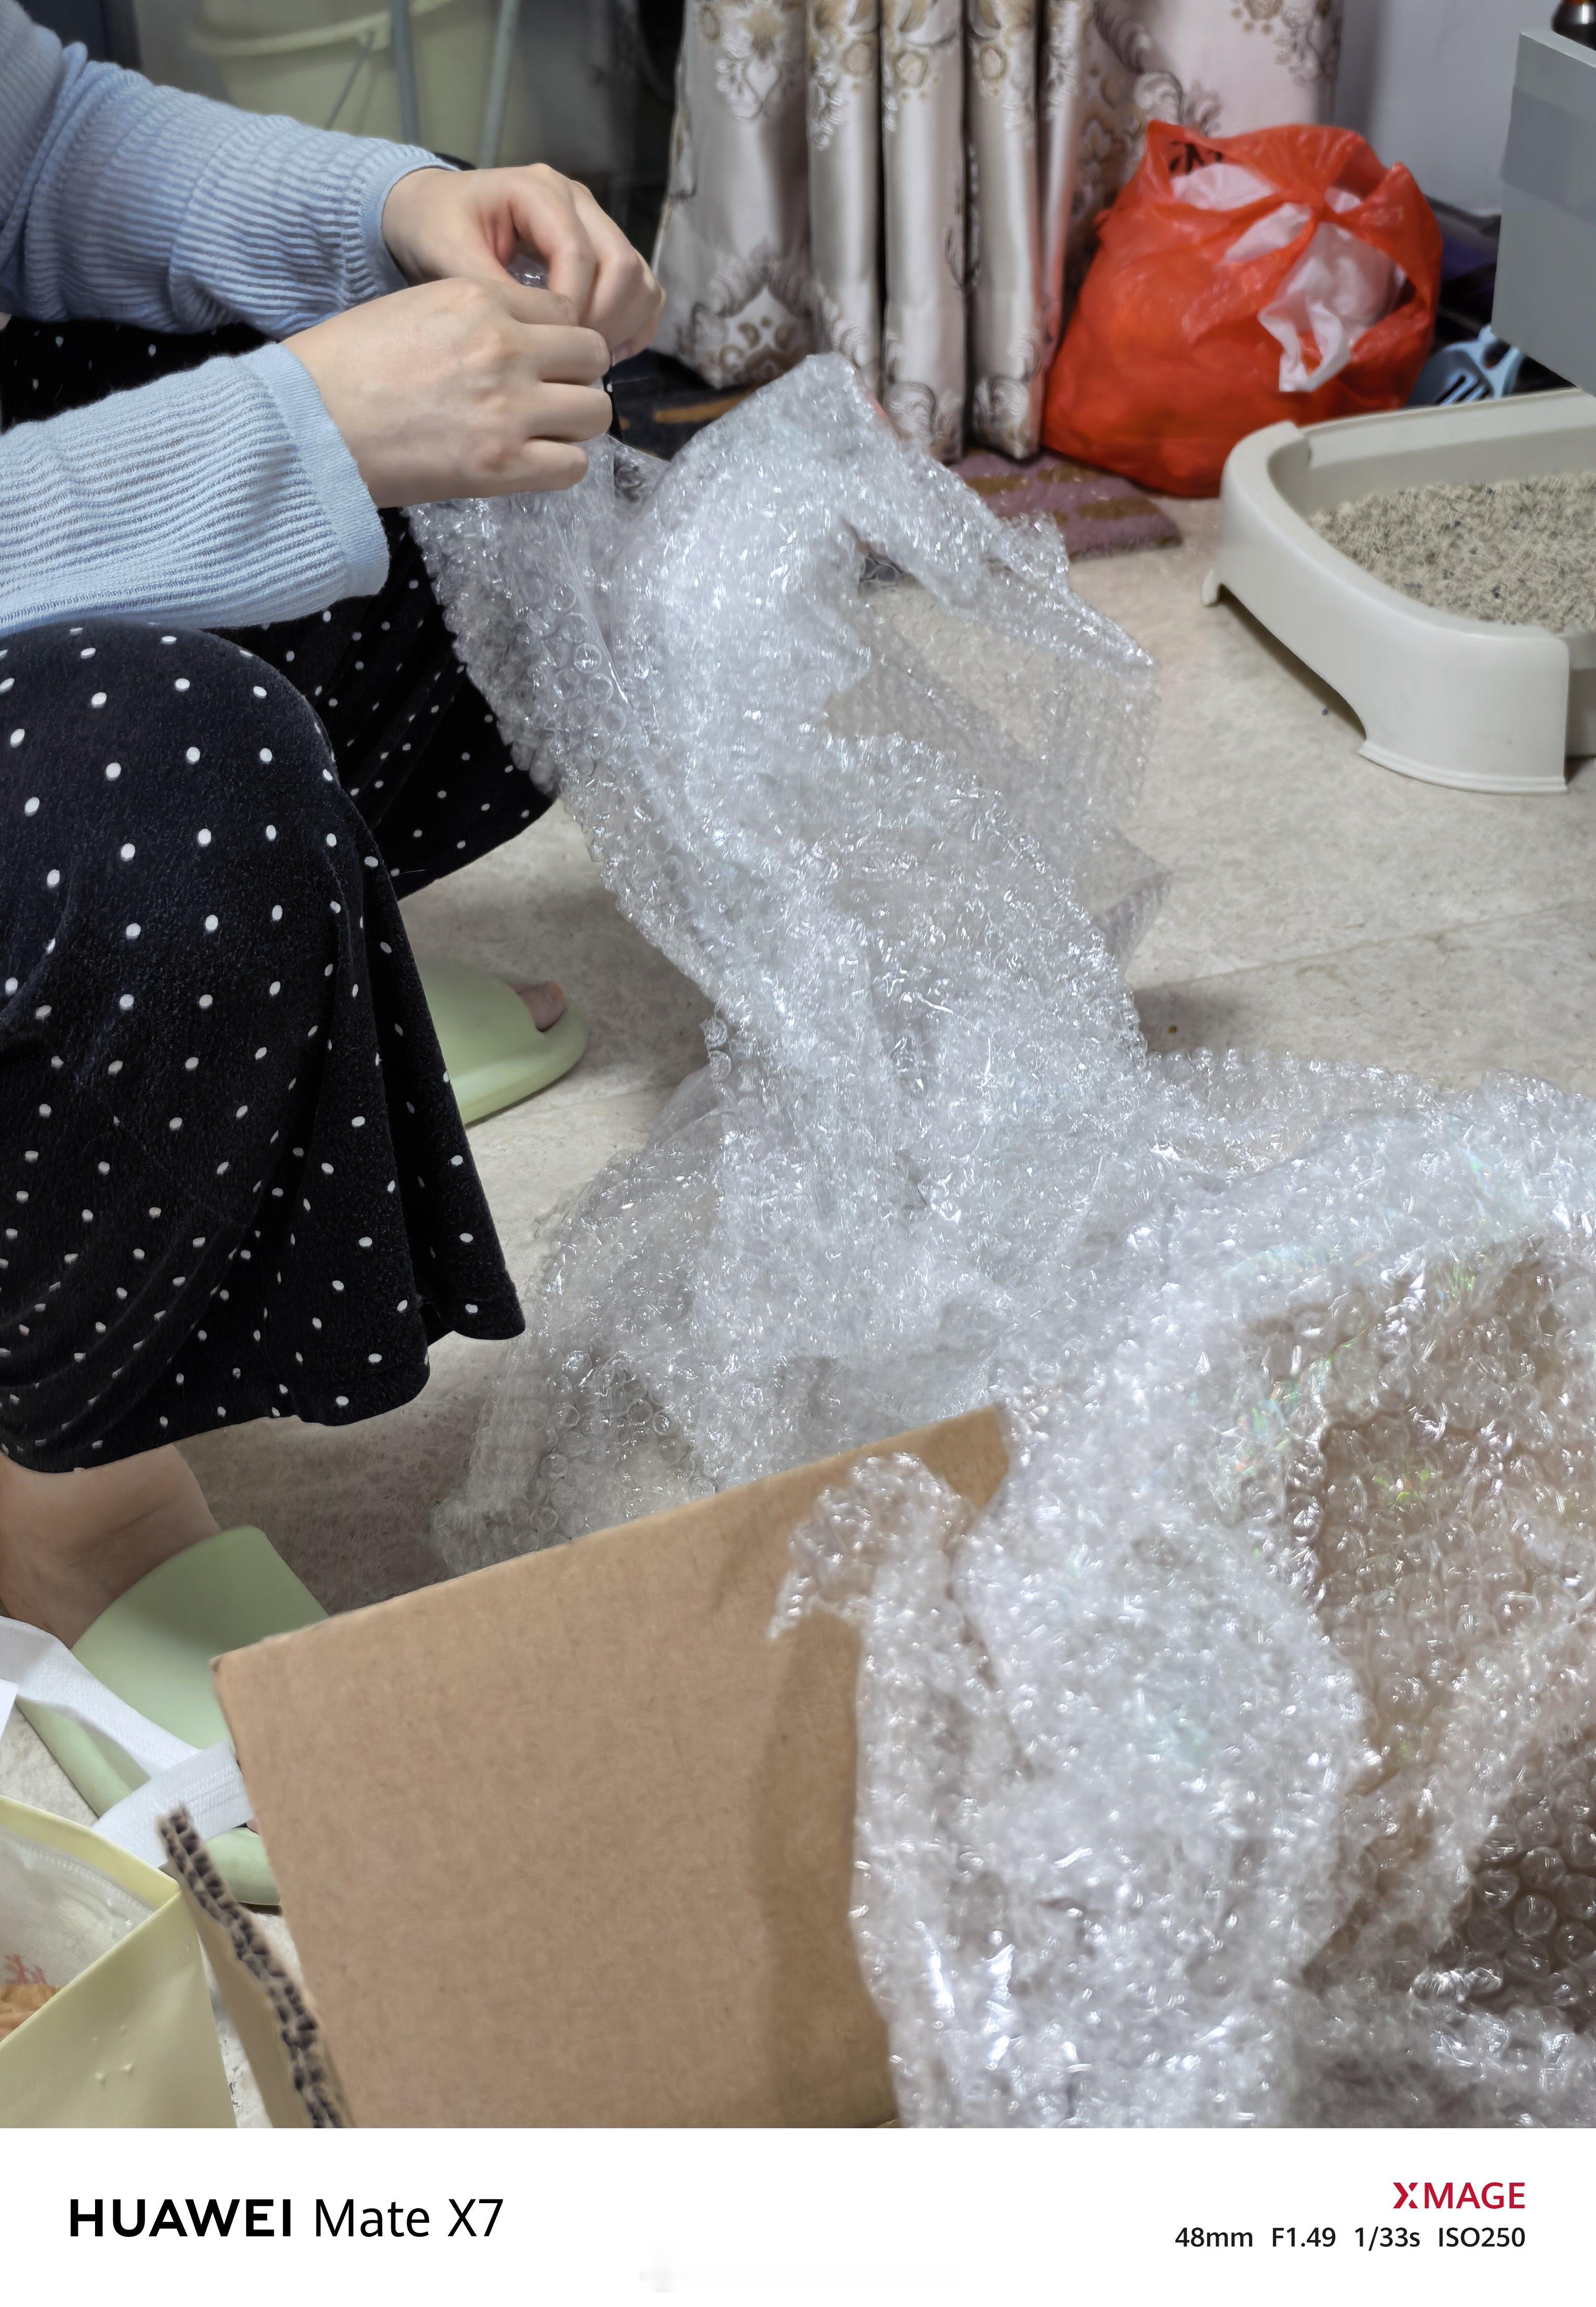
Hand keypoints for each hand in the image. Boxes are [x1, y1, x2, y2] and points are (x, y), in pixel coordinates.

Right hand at [287, 276, 610, 505]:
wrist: (308, 423)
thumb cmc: (347, 369)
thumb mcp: (416, 310)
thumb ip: (475, 320)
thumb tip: (519, 344)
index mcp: (480, 298)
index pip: (563, 313)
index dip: (556, 341)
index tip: (538, 362)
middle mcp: (504, 346)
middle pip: (591, 357)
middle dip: (575, 378)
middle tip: (546, 399)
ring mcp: (510, 408)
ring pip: (594, 412)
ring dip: (574, 425)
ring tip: (540, 434)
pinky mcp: (504, 464)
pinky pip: (574, 466)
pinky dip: (559, 466)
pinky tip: (529, 464)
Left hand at [381, 163, 665, 360]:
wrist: (431, 214)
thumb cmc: (434, 229)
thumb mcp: (448, 258)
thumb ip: (493, 292)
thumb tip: (540, 335)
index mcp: (539, 191)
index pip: (579, 253)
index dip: (571, 308)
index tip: (547, 345)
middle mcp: (577, 202)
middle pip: (623, 266)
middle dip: (601, 321)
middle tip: (569, 360)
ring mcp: (596, 225)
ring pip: (640, 280)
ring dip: (621, 326)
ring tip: (585, 359)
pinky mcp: (604, 253)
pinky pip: (643, 292)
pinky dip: (632, 326)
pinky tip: (603, 351)